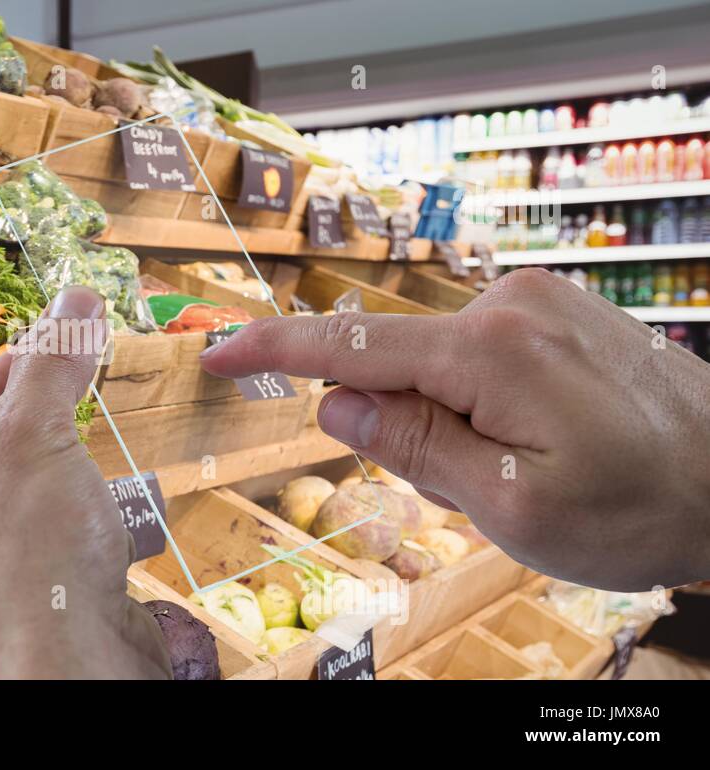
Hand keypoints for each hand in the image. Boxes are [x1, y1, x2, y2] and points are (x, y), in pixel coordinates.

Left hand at [0, 286, 171, 678]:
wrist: (70, 675)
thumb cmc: (27, 560)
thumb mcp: (32, 438)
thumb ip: (52, 363)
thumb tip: (76, 297)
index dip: (19, 364)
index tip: (72, 338)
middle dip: (49, 425)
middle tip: (87, 398)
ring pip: (31, 491)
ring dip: (71, 475)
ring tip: (91, 482)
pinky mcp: (26, 601)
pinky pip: (53, 538)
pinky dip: (83, 522)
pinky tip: (104, 528)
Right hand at [200, 268, 709, 591]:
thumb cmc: (642, 508)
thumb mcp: (511, 505)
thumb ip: (413, 447)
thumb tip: (334, 402)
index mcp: (491, 351)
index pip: (351, 345)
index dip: (273, 349)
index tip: (215, 351)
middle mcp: (511, 304)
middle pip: (399, 360)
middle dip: (404, 423)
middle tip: (481, 486)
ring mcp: (539, 299)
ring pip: (439, 361)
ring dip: (450, 417)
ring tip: (532, 467)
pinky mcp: (557, 308)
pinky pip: (478, 351)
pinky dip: (477, 397)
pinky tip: (543, 437)